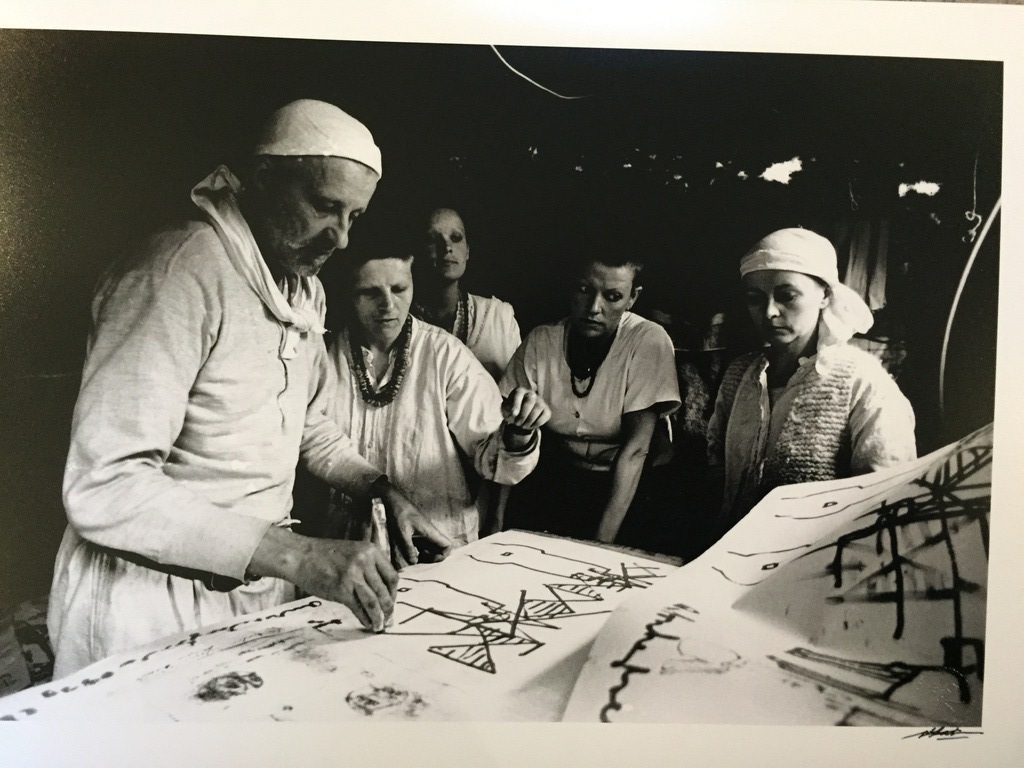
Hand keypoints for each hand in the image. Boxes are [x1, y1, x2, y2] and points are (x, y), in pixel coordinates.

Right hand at [250, 527, 397, 632]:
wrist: (300, 556)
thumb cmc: (325, 555)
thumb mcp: (353, 552)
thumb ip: (368, 566)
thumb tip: (382, 590)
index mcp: (371, 551)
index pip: (392, 576)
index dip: (394, 593)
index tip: (391, 602)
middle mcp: (365, 562)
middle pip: (385, 591)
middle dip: (389, 609)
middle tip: (390, 620)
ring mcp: (353, 576)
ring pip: (374, 602)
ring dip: (379, 618)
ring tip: (380, 626)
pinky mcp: (341, 589)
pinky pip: (358, 608)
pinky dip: (365, 618)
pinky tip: (367, 624)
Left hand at [379, 483, 452, 566]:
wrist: (394, 502)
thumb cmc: (400, 514)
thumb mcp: (402, 533)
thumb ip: (408, 548)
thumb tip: (414, 562)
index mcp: (431, 532)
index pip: (448, 546)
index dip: (442, 556)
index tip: (429, 558)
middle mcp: (431, 534)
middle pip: (441, 550)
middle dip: (433, 559)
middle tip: (420, 561)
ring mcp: (425, 535)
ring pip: (432, 549)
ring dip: (426, 557)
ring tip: (414, 559)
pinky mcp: (418, 535)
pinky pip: (424, 547)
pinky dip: (419, 553)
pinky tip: (409, 554)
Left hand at [501, 387, 549, 450]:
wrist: (520, 416)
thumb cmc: (512, 410)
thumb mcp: (505, 409)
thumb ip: (506, 409)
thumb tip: (514, 413)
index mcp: (519, 391)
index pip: (518, 394)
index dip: (516, 404)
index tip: (513, 414)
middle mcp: (531, 394)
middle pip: (529, 401)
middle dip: (523, 415)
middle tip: (517, 423)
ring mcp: (540, 401)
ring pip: (538, 408)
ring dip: (529, 420)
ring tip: (523, 425)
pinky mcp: (546, 410)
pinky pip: (544, 416)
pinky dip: (537, 423)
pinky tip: (530, 425)